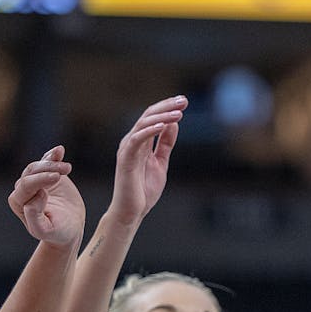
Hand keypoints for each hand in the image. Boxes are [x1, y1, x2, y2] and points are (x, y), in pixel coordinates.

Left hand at [8, 146, 84, 247]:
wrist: (70, 228)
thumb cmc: (57, 232)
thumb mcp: (45, 230)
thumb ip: (34, 218)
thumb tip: (35, 197)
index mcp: (19, 203)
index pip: (26, 185)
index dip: (40, 180)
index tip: (57, 179)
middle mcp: (23, 190)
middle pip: (32, 172)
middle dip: (48, 169)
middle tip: (66, 170)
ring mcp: (35, 181)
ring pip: (40, 165)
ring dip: (53, 163)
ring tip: (68, 168)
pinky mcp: (47, 174)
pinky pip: (48, 161)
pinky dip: (53, 155)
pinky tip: (60, 150)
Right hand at [107, 96, 185, 227]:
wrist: (132, 211)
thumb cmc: (143, 190)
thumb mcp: (161, 162)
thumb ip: (165, 144)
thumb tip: (173, 124)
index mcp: (140, 142)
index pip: (153, 117)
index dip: (168, 107)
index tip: (185, 101)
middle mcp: (132, 141)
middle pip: (148, 116)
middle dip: (167, 106)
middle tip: (185, 100)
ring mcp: (127, 149)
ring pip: (143, 124)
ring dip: (162, 117)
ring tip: (179, 113)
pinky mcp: (125, 159)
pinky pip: (136, 140)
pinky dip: (149, 131)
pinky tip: (163, 125)